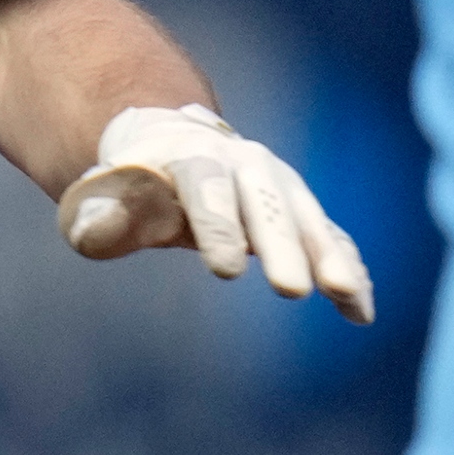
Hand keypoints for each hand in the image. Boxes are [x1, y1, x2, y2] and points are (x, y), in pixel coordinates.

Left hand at [58, 102, 375, 322]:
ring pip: (309, 218)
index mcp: (191, 154)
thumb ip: (98, 213)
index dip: (216, 226)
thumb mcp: (105, 192)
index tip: (225, 270)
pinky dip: (348, 269)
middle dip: (280, 245)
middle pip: (265, 202)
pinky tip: (360, 311)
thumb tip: (92, 228)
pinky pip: (330, 238)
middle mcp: (244, 162)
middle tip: (290, 290)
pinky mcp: (301, 211)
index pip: (205, 187)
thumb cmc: (131, 182)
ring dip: (329, 257)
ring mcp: (279, 184)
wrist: (170, 143)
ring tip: (345, 297)